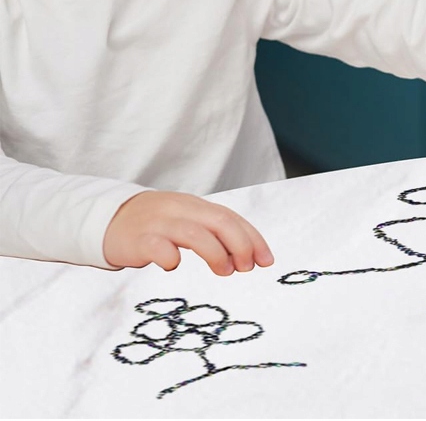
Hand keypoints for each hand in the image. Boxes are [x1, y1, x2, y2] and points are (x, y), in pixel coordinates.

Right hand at [103, 191, 273, 275]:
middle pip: (219, 220)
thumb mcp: (186, 222)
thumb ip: (212, 234)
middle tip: (248, 267)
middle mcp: (181, 209)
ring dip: (215, 253)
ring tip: (225, 271)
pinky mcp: (138, 239)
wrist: (108, 219)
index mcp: (196, 205)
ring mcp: (159, 223)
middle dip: (241, 244)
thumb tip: (243, 258)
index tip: (266, 260)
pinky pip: (157, 246)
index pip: (231, 218)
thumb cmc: (156, 226)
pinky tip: (173, 265)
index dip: (252, 238)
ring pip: (195, 232)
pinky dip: (170, 256)